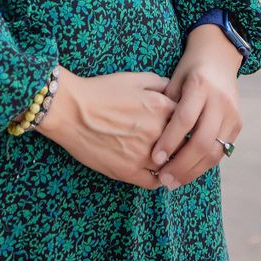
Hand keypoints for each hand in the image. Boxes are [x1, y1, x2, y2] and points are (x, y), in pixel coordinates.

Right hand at [36, 67, 176, 189]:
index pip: (189, 120)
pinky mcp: (129, 172)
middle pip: (184, 144)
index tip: (185, 127)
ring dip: (172, 163)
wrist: (71, 110)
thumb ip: (159, 83)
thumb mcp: (133, 78)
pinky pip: (154, 182)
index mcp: (161, 107)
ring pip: (171, 165)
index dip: (188, 124)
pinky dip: (159, 178)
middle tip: (180, 145)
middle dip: (183, 144)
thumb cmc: (100, 91)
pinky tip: (156, 172)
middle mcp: (157, 132)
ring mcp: (144, 154)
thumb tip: (174, 90)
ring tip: (168, 160)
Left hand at [148, 25, 243, 189]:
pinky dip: (204, 164)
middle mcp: (220, 101)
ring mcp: (232, 114)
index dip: (169, 141)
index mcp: (201, 86)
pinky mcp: (237, 124)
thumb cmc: (190, 67)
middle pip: (202, 141)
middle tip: (163, 179)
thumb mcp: (175, 77)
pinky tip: (188, 172)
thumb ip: (166, 103)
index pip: (185, 120)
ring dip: (193, 171)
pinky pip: (221, 151)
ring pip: (214, 152)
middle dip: (181, 164)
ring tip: (173, 182)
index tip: (154, 158)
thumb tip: (151, 135)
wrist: (220, 56)